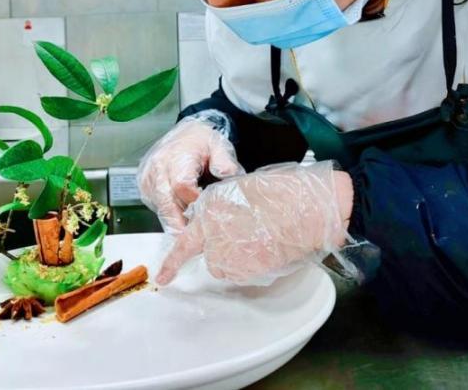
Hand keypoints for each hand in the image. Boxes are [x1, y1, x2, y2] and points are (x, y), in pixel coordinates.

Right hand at [137, 111, 243, 233]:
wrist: (184, 133)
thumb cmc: (201, 141)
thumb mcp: (218, 145)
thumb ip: (224, 161)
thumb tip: (228, 174)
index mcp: (175, 156)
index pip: (182, 186)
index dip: (194, 202)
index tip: (207, 212)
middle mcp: (157, 167)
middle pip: (166, 203)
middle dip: (180, 223)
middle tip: (195, 238)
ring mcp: (148, 178)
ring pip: (160, 208)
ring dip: (175, 220)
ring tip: (192, 229)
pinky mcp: (145, 186)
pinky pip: (155, 206)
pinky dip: (168, 214)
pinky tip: (182, 217)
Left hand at [156, 162, 353, 284]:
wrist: (305, 208)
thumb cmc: (282, 194)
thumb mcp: (243, 189)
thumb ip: (223, 209)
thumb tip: (220, 223)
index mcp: (211, 208)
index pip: (185, 240)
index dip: (172, 262)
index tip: (163, 277)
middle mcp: (212, 231)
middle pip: (209, 255)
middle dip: (222, 252)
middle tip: (244, 242)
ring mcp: (227, 252)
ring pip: (225, 267)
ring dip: (237, 259)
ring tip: (260, 240)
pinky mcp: (244, 268)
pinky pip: (242, 273)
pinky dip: (251, 266)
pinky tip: (266, 248)